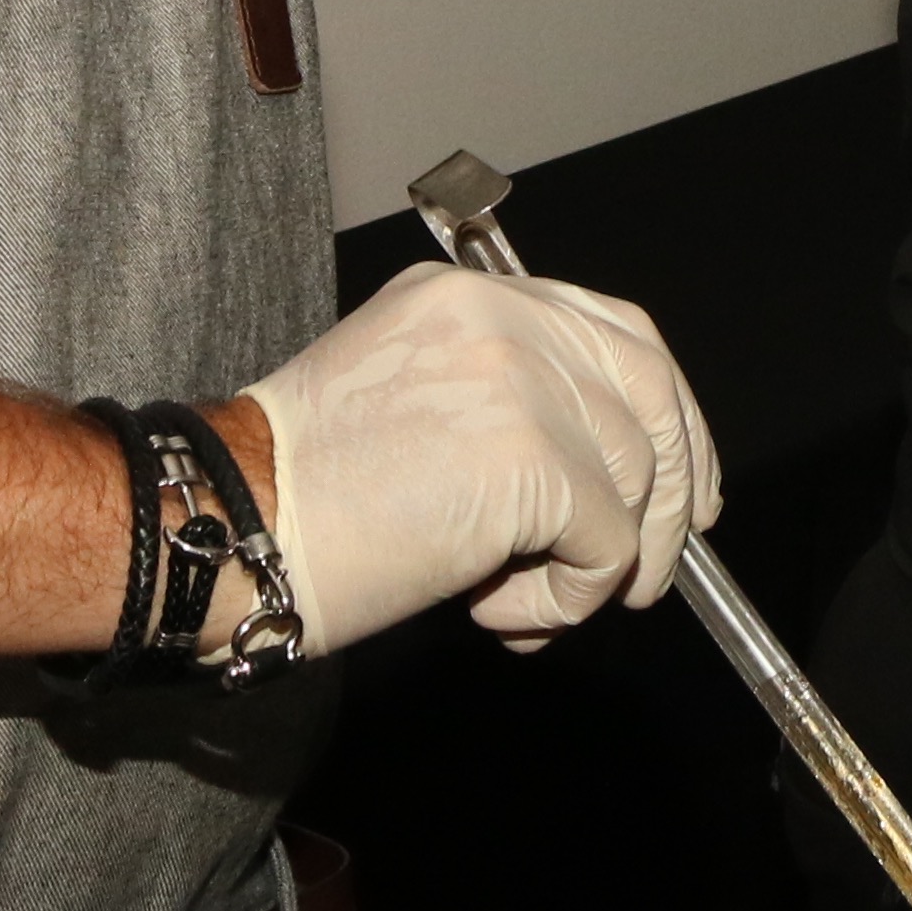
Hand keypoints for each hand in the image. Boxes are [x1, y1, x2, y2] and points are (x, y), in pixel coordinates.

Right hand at [228, 263, 718, 654]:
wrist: (231, 525)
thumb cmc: (302, 491)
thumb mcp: (414, 398)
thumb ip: (508, 402)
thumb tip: (604, 471)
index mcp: (474, 297)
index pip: (619, 333)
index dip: (666, 413)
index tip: (680, 484)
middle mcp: (505, 319)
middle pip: (649, 394)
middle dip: (669, 490)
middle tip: (647, 569)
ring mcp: (522, 382)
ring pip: (632, 483)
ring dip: (593, 565)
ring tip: (520, 600)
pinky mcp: (531, 459)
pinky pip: (606, 546)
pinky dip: (569, 600)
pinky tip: (500, 613)